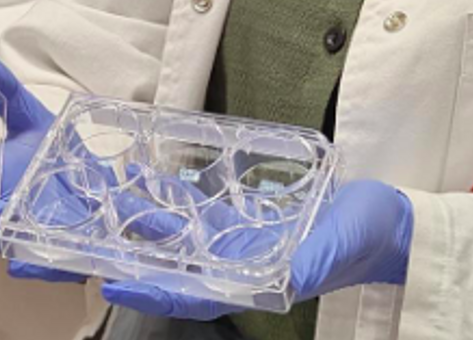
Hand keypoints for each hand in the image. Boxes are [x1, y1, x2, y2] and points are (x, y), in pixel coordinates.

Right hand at [0, 51, 82, 280]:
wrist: (99, 178)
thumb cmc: (52, 152)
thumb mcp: (28, 116)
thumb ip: (1, 89)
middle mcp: (1, 223)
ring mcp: (32, 243)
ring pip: (10, 259)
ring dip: (6, 249)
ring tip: (6, 234)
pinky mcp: (69, 256)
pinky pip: (57, 267)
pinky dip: (50, 264)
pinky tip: (48, 256)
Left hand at [100, 179, 412, 319]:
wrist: (386, 224)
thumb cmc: (366, 238)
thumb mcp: (339, 247)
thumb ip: (312, 262)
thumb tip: (284, 279)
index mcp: (257, 284)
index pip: (193, 295)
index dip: (153, 291)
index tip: (113, 282)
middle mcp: (239, 267)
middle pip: (175, 267)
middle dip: (132, 254)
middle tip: (86, 236)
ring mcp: (240, 244)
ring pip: (181, 236)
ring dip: (145, 221)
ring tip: (105, 198)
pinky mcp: (245, 221)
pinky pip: (200, 211)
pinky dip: (172, 197)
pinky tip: (147, 176)